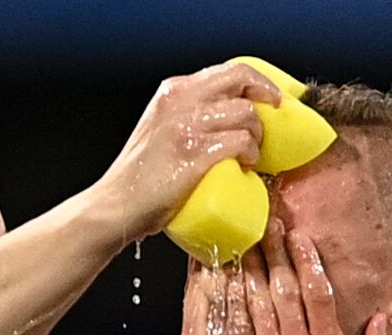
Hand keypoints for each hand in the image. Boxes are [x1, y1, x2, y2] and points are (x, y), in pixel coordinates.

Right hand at [97, 63, 280, 238]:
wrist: (116, 206)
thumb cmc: (139, 176)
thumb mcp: (160, 128)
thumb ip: (187, 115)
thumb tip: (229, 117)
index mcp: (172, 91)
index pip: (227, 71)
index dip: (257, 82)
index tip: (269, 98)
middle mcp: (180, 101)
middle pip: (241, 80)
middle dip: (266, 95)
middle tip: (274, 115)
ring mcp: (187, 126)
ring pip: (246, 114)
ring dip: (257, 135)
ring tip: (250, 153)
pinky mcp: (195, 153)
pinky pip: (240, 142)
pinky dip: (250, 154)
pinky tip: (246, 165)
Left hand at [228, 219, 390, 334]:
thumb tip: (382, 319)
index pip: (319, 294)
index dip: (307, 260)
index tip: (298, 235)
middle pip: (284, 290)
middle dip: (274, 252)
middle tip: (265, 224)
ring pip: (256, 305)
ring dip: (249, 269)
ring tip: (242, 242)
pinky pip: (233, 331)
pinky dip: (228, 303)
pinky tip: (222, 281)